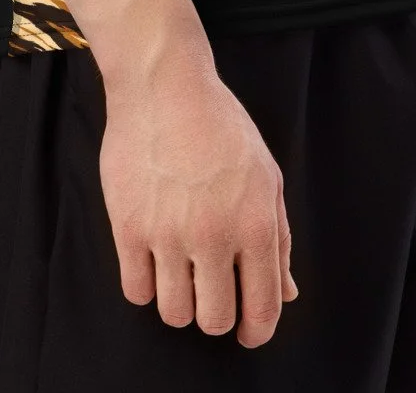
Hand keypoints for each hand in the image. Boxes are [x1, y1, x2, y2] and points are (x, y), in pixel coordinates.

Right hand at [98, 54, 299, 346]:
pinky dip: (147, 285)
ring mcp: (169, 233)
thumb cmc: (221, 126)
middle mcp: (214, 234)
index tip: (247, 330)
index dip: (256, 330)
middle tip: (211, 293)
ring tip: (181, 273)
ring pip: (174, 314)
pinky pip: (137, 291)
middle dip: (217, 315)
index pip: (264, 309)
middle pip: (214, 320)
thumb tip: (287, 294)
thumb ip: (279, 239)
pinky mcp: (129, 227)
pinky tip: (154, 259)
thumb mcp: (266, 176)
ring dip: (180, 302)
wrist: (165, 85)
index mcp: (256, 223)